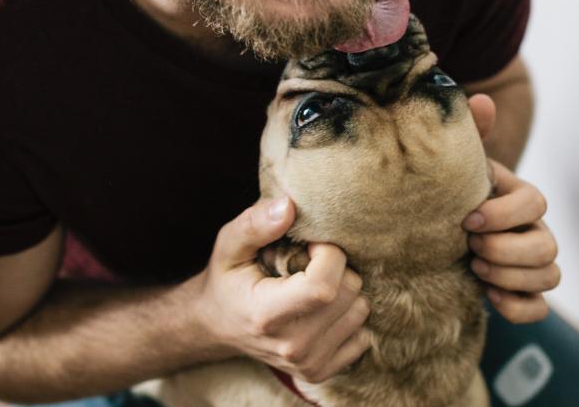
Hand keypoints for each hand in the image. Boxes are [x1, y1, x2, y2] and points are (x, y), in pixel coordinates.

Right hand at [195, 197, 371, 382]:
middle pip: (348, 292)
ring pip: (360, 310)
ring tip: (313, 285)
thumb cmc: (228, 279)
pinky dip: (347, 315)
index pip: (324, 286)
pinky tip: (321, 309)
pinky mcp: (320, 372)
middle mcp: (290, 346)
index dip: (329, 254)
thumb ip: (255, 224)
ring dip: (344, 290)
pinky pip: (362, 334)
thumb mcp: (230, 245)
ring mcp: (307, 364)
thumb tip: (289, 206)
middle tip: (309, 263)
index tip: (312, 245)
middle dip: (337, 267)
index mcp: (266, 315)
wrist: (216, 326)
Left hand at [462, 94, 560, 323]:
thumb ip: (471, 133)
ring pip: (549, 276)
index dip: (505, 214)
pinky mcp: (524, 292)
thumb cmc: (453, 192)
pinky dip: (518, 306)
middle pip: (547, 247)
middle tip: (470, 248)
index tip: (468, 219)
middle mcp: (535, 230)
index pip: (535, 203)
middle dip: (507, 250)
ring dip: (511, 276)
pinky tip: (489, 296)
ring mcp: (533, 263)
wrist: (439, 228)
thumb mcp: (460, 164)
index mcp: (521, 197)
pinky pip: (539, 308)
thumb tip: (481, 100)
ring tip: (475, 268)